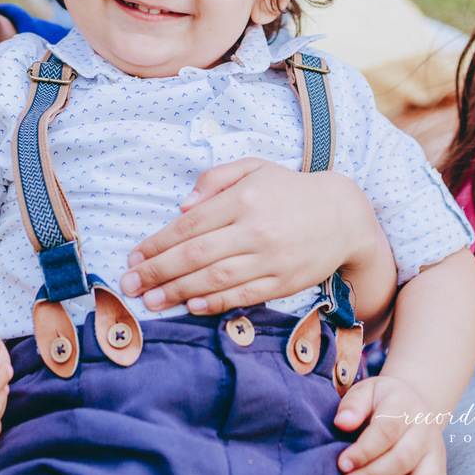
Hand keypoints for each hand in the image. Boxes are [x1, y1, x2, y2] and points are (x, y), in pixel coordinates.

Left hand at [120, 160, 371, 313]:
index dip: (156, 243)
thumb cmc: (290, 189)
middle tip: (130, 285)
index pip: (189, 225)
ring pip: (215, 279)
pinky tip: (192, 307)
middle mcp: (255, 229)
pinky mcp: (285, 282)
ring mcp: (270, 259)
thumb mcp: (253, 168)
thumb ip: (214, 180)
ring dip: (179, 292)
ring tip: (152, 301)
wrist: (344, 215)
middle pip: (196, 255)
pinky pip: (244, 296)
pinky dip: (216, 303)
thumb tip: (181, 207)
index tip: (133, 256)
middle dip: (157, 272)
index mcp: (243, 199)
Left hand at [335, 376, 445, 474]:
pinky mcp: (439, 469)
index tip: (343, 463)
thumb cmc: (382, 399)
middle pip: (402, 458)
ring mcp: (435, 451)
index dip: (364, 451)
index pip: (385, 431)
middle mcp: (425, 429)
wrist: (414, 404)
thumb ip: (353, 404)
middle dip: (372, 474)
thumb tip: (341, 423)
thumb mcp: (365, 391)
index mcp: (404, 405)